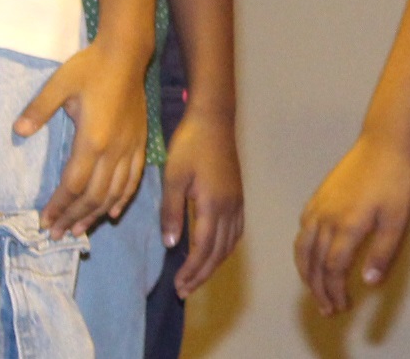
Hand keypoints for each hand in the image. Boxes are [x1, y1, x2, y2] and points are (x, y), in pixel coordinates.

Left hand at [18, 37, 148, 236]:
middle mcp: (113, 150)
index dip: (59, 207)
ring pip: (114, 193)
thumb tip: (18, 131)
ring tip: (80, 230)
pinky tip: (113, 212)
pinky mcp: (140, 143)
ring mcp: (129, 148)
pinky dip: (123, 199)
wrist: (127, 54)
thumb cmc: (90, 67)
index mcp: (92, 139)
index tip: (45, 221)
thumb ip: (39, 109)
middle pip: (93, 196)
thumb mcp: (59, 83)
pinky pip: (134, 179)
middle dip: (74, 218)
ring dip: (96, 215)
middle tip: (58, 234)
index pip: (73, 185)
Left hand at [161, 106, 244, 296]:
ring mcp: (237, 202)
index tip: (178, 285)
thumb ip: (171, 212)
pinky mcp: (239, 195)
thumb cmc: (190, 145)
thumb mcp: (173, 177)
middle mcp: (230, 208)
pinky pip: (235, 232)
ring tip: (196, 277)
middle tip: (185, 291)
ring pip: (229, 245)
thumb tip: (170, 245)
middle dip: (201, 274)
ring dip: (213, 264)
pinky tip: (214, 251)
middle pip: (218, 252)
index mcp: (213, 206)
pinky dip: (224, 249)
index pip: (203, 249)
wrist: (214, 120)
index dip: (192, 271)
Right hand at [294, 132, 409, 315]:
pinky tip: (311, 254)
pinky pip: (303, 228)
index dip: (335, 291)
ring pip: (302, 247)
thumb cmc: (394, 181)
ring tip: (314, 290)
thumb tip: (368, 283)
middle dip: (319, 290)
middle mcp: (326, 218)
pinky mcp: (317, 197)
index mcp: (347, 227)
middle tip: (328, 309)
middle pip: (314, 263)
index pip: (333, 269)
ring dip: (305, 273)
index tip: (343, 305)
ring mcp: (318, 206)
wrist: (382, 144)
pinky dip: (303, 248)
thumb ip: (382, 253)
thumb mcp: (396, 220)